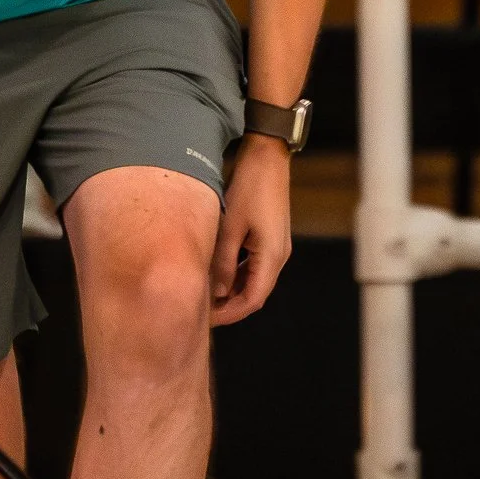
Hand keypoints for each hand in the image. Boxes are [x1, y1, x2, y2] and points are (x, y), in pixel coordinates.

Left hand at [209, 138, 293, 326]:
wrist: (268, 159)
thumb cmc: (250, 188)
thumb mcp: (230, 226)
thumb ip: (223, 263)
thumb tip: (215, 293)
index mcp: (272, 256)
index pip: (252, 300)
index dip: (229, 314)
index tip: (204, 319)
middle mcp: (279, 256)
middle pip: (255, 294)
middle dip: (229, 306)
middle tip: (200, 310)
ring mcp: (277, 247)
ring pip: (254, 281)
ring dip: (232, 291)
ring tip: (205, 294)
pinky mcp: (271, 238)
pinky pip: (255, 266)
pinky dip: (237, 275)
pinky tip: (218, 273)